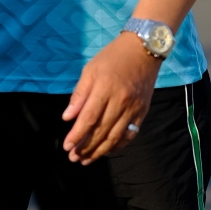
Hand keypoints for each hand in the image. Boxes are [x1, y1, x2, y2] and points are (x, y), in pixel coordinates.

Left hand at [61, 34, 159, 164]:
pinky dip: (117, 145)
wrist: (144, 50)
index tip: (67, 146)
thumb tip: (67, 118)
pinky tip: (106, 150)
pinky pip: (130, 134)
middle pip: (101, 131)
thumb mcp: (90, 70)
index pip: (89, 118)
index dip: (77, 135)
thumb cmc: (112, 57)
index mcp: (105, 88)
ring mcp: (134, 108)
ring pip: (115, 137)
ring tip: (86, 159)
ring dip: (99, 151)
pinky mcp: (143, 111)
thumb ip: (79, 95)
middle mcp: (121, 101)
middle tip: (74, 158)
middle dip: (86, 147)